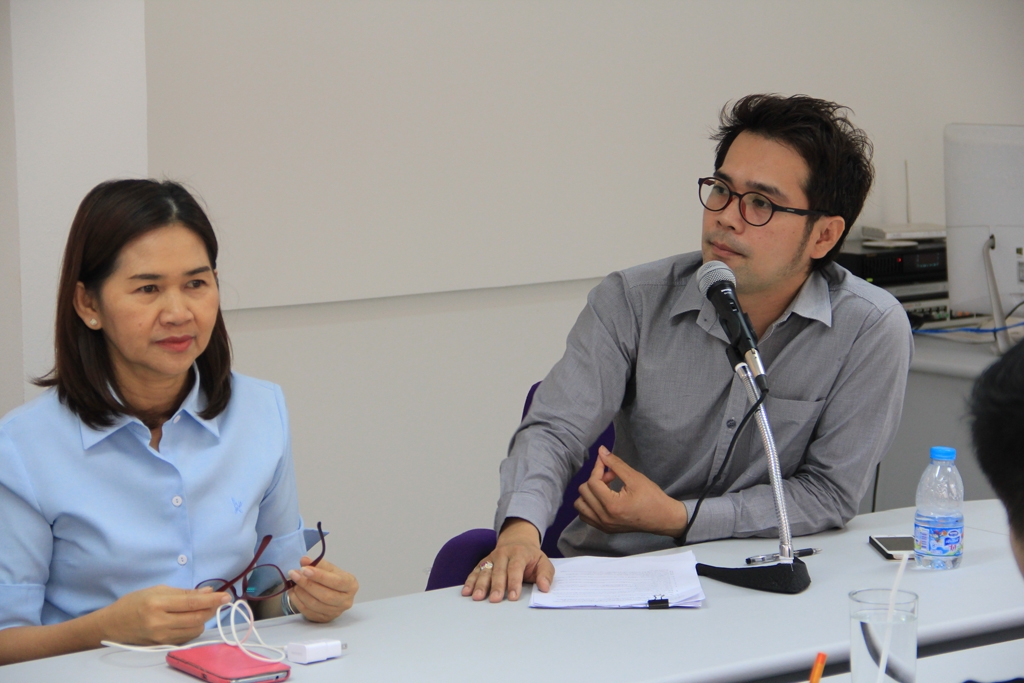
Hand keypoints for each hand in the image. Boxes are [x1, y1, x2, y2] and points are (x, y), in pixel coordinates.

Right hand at [97, 585, 230, 644]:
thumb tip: (208, 591)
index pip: (192, 603)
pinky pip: (186, 637)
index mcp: (157, 604)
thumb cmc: (134, 602)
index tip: (226, 596)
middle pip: (196, 618)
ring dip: (204, 619)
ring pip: (194, 630)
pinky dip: (194, 628)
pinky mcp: (162, 645)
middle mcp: (160, 623)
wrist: (112, 625)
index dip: (212, 600)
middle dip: (212, 609)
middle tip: (219, 601)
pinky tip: (192, 619)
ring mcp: (161, 637)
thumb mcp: (157, 590)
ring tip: (203, 608)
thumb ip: (184, 592)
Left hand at [286, 557, 357, 622]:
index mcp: (351, 585)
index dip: (320, 576)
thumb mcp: (329, 568)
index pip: (336, 582)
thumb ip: (318, 563)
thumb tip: (304, 560)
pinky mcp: (324, 619)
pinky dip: (297, 601)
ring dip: (301, 592)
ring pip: (315, 604)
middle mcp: (346, 601)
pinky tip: (292, 591)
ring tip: (293, 582)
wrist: (331, 592)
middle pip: (325, 595)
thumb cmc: (332, 578)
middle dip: (307, 584)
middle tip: (294, 574)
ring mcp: (335, 612)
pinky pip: (308, 611)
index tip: (304, 569)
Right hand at [461, 518, 553, 602]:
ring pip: (485, 571)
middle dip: (496, 586)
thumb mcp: (543, 562)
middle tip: (494, 599)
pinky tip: (466, 592)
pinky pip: (475, 571)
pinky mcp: (484, 562)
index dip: (514, 582)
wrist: (518, 540)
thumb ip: (545, 574)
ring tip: (477, 597)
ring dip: (480, 584)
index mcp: (519, 553)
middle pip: (498, 571)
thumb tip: (545, 588)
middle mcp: (503, 554)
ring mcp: (492, 557)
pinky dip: (470, 581)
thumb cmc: (531, 557)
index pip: (515, 568)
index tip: (512, 597)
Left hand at [574, 446, 687, 535]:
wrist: (664, 519)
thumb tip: (601, 450)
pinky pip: (585, 515)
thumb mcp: (635, 477)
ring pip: (580, 505)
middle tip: (611, 476)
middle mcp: (604, 518)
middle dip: (595, 479)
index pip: (592, 482)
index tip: (605, 461)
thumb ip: (615, 463)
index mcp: (612, 505)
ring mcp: (603, 525)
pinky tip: (602, 498)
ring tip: (606, 488)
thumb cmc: (653, 498)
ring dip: (589, 492)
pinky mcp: (605, 529)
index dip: (597, 467)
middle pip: (584, 492)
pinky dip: (589, 504)